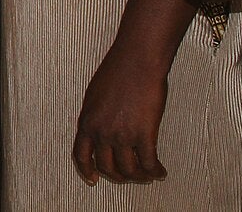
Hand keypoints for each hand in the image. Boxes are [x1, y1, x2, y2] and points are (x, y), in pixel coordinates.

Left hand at [72, 46, 168, 185]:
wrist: (136, 61)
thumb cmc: (118, 71)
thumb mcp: (94, 95)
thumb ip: (94, 117)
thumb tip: (98, 132)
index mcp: (87, 121)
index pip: (81, 155)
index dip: (87, 171)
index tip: (94, 180)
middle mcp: (101, 132)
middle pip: (107, 167)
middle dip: (118, 175)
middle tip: (128, 175)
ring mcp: (122, 135)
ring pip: (129, 170)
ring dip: (139, 176)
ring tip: (147, 174)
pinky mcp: (143, 134)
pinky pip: (149, 163)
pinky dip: (155, 171)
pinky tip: (160, 171)